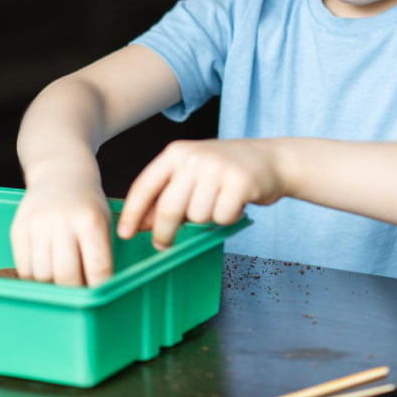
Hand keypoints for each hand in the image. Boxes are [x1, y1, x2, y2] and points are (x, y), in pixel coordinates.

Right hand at [10, 177, 112, 286]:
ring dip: (53, 288)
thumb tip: (98, 292)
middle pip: (67, 276)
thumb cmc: (87, 205)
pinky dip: (35, 279)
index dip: (99, 288)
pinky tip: (45, 275)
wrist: (59, 175)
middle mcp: (63, 222)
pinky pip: (24, 268)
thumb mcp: (103, 222)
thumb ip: (101, 254)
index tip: (99, 296)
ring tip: (61, 285)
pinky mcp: (18, 229)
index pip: (98, 268)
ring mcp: (37, 225)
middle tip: (78, 295)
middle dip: (74, 292)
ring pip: (43, 276)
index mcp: (91, 221)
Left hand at [116, 138, 282, 250]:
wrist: (272, 159)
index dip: (133, 213)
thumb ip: (167, 193)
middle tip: (163, 244)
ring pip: (197, 217)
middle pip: (168, 208)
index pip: (145, 185)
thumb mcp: (191, 173)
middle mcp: (194, 157)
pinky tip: (235, 203)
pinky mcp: (239, 182)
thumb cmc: (225, 171)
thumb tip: (142, 224)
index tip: (124, 234)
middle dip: (163, 233)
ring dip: (206, 220)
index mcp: (176, 152)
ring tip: (218, 202)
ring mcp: (218, 168)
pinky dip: (227, 219)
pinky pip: (221, 217)